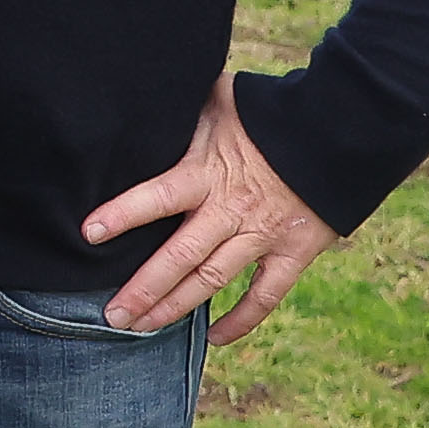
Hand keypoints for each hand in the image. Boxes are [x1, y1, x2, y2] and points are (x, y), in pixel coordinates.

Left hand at [85, 74, 340, 345]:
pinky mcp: (296, 252)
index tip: (89, 233)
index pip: (156, 196)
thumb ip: (182, 109)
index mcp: (207, 173)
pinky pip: (267, 295)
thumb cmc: (270, 112)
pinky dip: (242, 320)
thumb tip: (143, 90)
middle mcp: (232, 210)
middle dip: (143, 289)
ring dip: (175, 307)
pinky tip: (214, 337)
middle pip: (179, 256)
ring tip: (141, 327)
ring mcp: (264, 235)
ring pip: (213, 280)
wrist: (339, 130)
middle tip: (111, 315)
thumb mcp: (219, 102)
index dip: (123, 214)